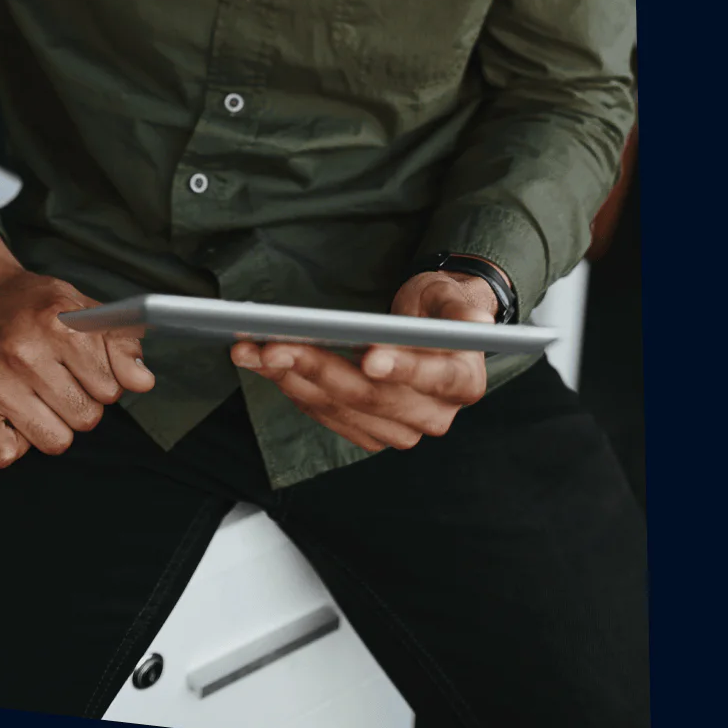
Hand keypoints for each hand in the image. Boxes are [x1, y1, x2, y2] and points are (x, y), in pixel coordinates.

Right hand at [0, 227, 153, 468]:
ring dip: (50, 426)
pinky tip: (9, 411)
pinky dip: (12, 442)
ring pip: (54, 442)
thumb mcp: (82, 307)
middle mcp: (23, 352)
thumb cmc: (30, 305)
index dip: (103, 383)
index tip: (85, 369)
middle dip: (79, 404)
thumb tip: (143, 381)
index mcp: (57, 322)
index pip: (109, 389)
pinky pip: (6, 455)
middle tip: (57, 380)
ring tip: (35, 394)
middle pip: (85, 418)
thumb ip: (119, 342)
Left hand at [230, 271, 498, 453]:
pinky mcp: (368, 433)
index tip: (369, 357)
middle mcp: (433, 416)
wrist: (429, 332)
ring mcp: (399, 430)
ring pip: (339, 408)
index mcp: (463, 382)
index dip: (401, 369)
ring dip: (291, 379)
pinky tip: (263, 365)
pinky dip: (291, 389)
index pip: (433, 379)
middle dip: (319, 368)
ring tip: (253, 351)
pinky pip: (325, 415)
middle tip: (275, 345)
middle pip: (371, 396)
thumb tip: (475, 321)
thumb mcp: (455, 295)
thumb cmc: (439, 308)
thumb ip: (462, 308)